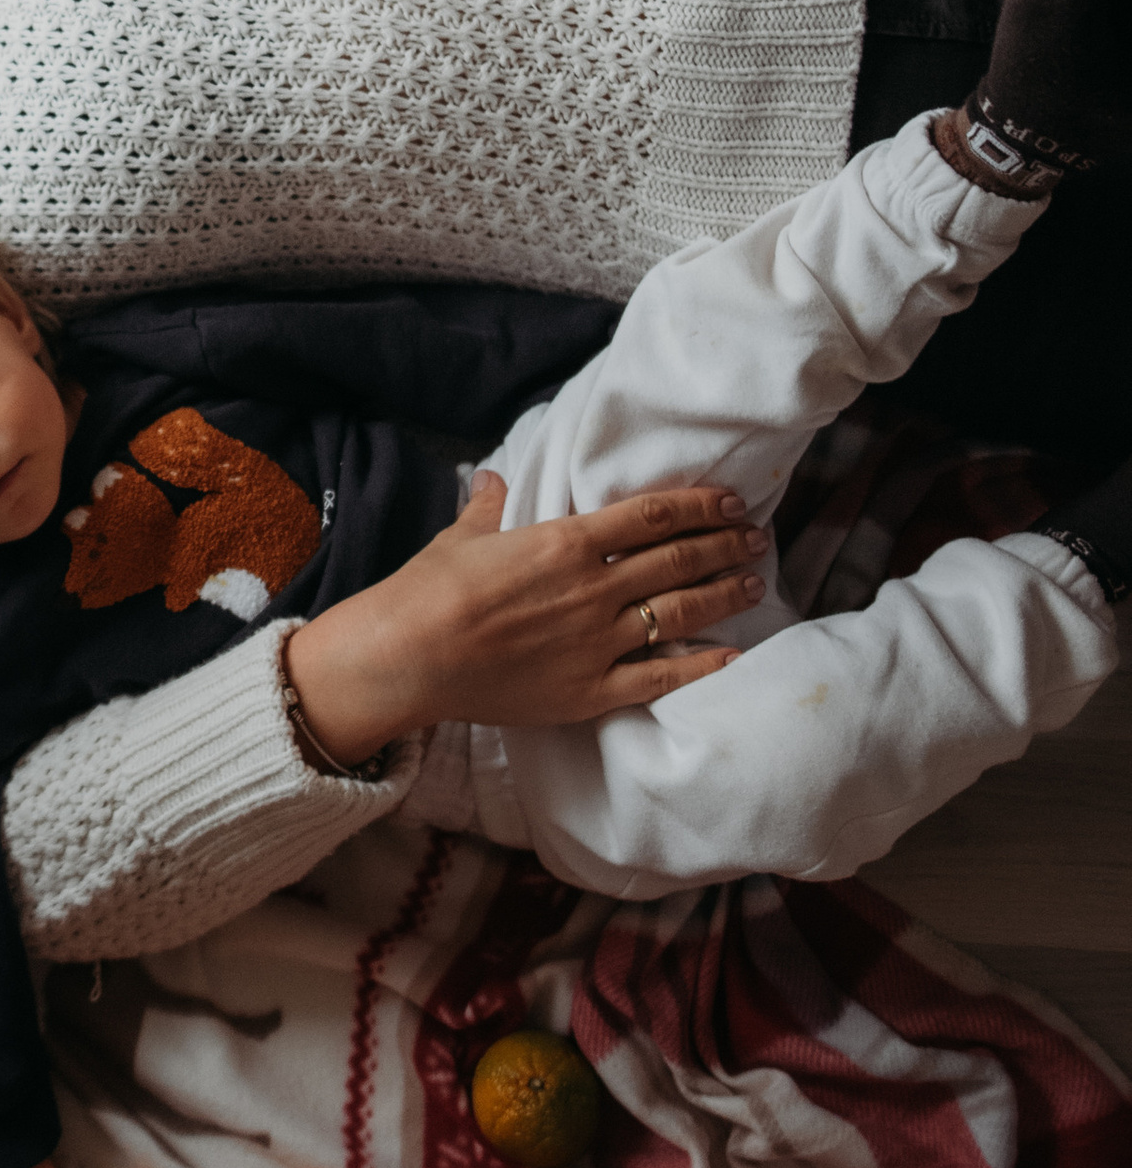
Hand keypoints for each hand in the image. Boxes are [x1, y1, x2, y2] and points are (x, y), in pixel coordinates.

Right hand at [285, 475, 765, 763]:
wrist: (409, 655)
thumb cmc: (428, 590)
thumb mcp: (462, 538)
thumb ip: (488, 508)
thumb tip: (491, 479)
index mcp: (565, 542)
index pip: (651, 516)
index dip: (698, 506)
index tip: (729, 502)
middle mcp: (594, 588)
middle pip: (679, 560)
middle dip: (725, 546)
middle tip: (757, 538)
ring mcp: (599, 641)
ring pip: (681, 612)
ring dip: (724, 594)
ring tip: (753, 583)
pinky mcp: (592, 689)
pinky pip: (662, 676)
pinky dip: (703, 665)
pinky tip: (732, 654)